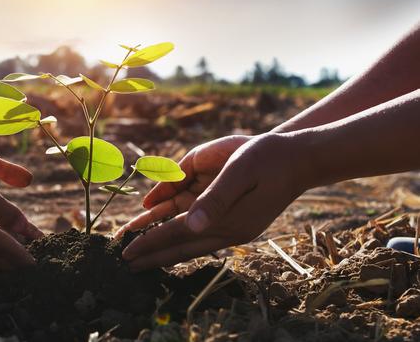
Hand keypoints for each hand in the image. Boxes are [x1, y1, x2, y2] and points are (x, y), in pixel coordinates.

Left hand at [121, 133, 306, 270]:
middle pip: (179, 245)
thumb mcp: (241, 171)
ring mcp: (229, 226)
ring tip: (135, 249)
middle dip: (150, 253)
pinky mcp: (232, 219)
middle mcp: (225, 229)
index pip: (177, 234)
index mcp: (226, 221)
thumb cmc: (268, 159)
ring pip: (186, 239)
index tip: (126, 253)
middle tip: (123, 263)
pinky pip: (197, 229)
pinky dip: (177, 231)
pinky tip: (162, 230)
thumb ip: (215, 198)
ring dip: (160, 243)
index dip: (150, 243)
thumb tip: (190, 224)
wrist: (299, 159)